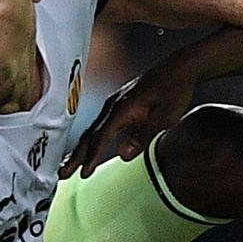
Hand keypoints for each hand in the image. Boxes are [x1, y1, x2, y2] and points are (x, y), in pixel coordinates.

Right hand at [62, 61, 198, 177]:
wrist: (179, 67)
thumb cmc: (174, 89)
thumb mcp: (164, 116)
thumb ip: (142, 136)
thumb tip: (123, 155)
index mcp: (122, 109)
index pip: (100, 138)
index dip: (91, 157)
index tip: (82, 174)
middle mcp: (113, 105)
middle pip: (90, 134)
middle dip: (76, 155)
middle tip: (62, 172)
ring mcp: (115, 103)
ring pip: (92, 129)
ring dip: (80, 148)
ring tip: (69, 164)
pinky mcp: (119, 103)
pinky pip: (99, 123)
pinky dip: (91, 138)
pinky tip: (89, 145)